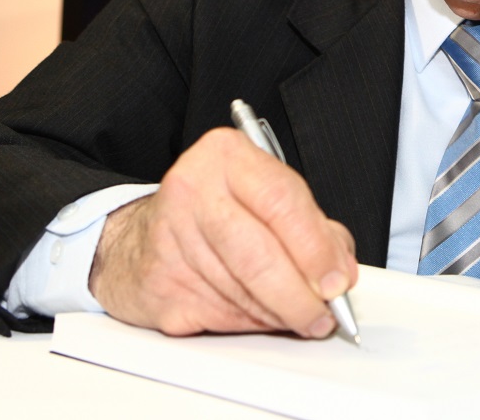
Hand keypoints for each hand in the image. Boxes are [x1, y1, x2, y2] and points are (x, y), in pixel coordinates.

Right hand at [88, 128, 356, 336]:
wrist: (140, 237)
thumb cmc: (215, 211)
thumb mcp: (267, 195)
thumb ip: (313, 228)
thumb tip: (339, 271)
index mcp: (226, 156)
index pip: (282, 201)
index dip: (316, 248)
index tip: (337, 280)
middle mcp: (192, 189)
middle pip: (259, 254)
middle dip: (300, 294)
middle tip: (324, 314)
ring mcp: (169, 237)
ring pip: (241, 292)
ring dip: (279, 314)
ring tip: (298, 316)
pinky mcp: (157, 284)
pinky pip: (218, 315)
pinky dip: (249, 323)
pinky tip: (260, 316)